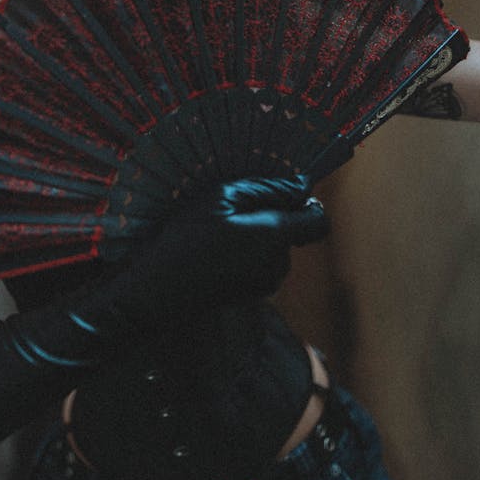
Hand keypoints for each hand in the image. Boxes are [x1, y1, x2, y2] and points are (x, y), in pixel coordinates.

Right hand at [77, 176, 329, 332]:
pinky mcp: (252, 293)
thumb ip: (268, 189)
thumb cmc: (187, 237)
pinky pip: (262, 263)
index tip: (283, 193)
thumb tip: (302, 186)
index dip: (307, 203)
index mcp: (275, 236)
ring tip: (219, 230)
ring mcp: (266, 282)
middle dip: (273, 216)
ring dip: (258, 235)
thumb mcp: (222, 197)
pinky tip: (217, 250)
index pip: (319, 221)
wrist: (160, 290)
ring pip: (277, 248)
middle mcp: (278, 263)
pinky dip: (247, 252)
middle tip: (233, 209)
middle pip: (295, 232)